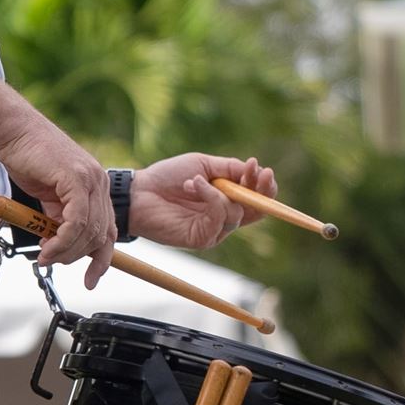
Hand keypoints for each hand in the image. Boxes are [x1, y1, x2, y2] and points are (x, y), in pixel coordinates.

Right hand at [0, 101, 116, 283]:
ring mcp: (90, 178)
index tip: (90, 280)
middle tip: (51, 260)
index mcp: (96, 186)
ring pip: (88, 231)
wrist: (13, 131)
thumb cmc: (27, 159)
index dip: (101, 260)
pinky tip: (46, 247)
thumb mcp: (49, 196)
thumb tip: (61, 243)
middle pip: (99, 235)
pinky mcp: (76, 177)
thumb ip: (60, 217)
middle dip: (75, 257)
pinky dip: (61, 240)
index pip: (109, 230)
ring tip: (45, 255)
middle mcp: (99, 182)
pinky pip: (76, 221)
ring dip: (65, 251)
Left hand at [131, 154, 276, 251]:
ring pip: (237, 212)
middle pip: (257, 211)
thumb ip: (229, 168)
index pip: (256, 199)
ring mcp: (214, 230)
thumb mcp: (202, 165)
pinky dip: (211, 197)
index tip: (261, 168)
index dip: (264, 186)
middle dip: (262, 191)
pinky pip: (220, 217)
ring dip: (220, 190)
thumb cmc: (167, 177)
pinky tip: (194, 185)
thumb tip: (254, 169)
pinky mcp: (203, 238)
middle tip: (260, 173)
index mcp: (226, 199)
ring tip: (194, 179)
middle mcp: (224, 216)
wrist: (139, 192)